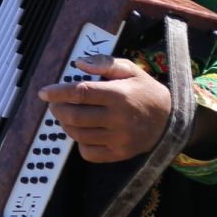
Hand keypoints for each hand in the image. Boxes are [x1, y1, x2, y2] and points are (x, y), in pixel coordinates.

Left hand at [38, 56, 172, 162]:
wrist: (172, 120)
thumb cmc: (146, 92)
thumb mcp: (130, 70)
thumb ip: (104, 63)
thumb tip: (79, 64)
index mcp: (119, 95)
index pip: (80, 93)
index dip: (57, 92)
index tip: (44, 92)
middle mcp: (118, 119)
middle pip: (74, 115)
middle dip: (57, 109)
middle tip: (54, 104)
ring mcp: (119, 139)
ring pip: (78, 134)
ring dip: (65, 124)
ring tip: (67, 115)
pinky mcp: (119, 153)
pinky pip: (88, 152)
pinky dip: (79, 143)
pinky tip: (83, 132)